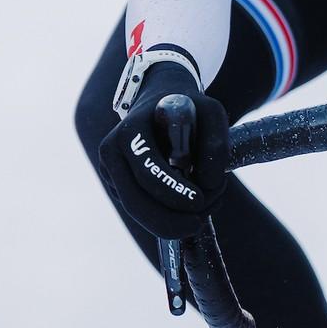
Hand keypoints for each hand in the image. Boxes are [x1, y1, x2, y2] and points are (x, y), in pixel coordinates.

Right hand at [96, 62, 229, 240]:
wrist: (161, 103)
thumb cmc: (188, 108)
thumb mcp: (210, 112)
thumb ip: (216, 143)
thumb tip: (208, 182)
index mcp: (129, 131)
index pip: (147, 171)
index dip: (172, 191)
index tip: (200, 201)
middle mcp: (112, 152)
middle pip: (134, 202)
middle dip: (168, 220)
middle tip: (197, 224)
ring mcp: (110, 172)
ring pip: (136, 212)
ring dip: (170, 221)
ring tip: (202, 212)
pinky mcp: (117, 187)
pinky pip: (140, 211)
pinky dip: (165, 217)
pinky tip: (189, 207)